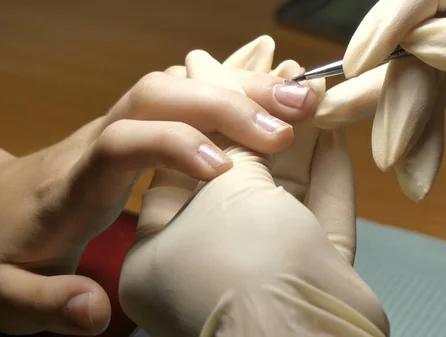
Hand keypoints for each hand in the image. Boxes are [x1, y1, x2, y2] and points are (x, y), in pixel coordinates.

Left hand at [0, 46, 319, 334]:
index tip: (220, 169)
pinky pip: (187, 97)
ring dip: (238, 90)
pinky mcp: (139, 129)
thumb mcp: (9, 292)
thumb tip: (95, 309)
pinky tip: (269, 108)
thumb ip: (46, 304)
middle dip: (224, 104)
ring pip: (178, 85)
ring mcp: (120, 127)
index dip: (171, 144)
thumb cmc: (8, 250)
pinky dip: (232, 96)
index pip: (120, 142)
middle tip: (285, 128)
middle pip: (157, 95)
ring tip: (296, 104)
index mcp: (73, 183)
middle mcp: (98, 141)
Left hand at [119, 37, 389, 336]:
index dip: (203, 123)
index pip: (177, 170)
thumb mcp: (223, 192)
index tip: (224, 81)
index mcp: (161, 254)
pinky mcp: (311, 274)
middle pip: (235, 179)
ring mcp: (264, 270)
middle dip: (257, 126)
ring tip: (309, 95)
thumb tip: (207, 72)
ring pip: (282, 195)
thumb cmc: (240, 267)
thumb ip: (226, 139)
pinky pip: (319, 217)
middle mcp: (209, 261)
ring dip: (299, 144)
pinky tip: (336, 137)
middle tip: (276, 82)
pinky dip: (329, 178)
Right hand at [314, 0, 445, 201]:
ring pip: (416, 73)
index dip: (405, 14)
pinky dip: (404, 132)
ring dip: (399, 121)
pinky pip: (420, 102)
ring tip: (396, 168)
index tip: (367, 59)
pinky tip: (404, 168)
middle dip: (402, 90)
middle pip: (427, 32)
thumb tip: (424, 37)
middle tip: (390, 151)